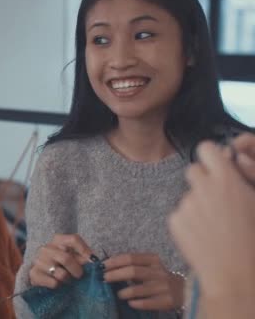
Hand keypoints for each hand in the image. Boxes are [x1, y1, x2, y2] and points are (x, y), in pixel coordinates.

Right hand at [29, 234, 93, 288]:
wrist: (40, 271)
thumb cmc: (60, 261)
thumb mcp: (71, 255)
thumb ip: (82, 257)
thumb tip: (94, 262)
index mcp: (57, 239)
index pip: (74, 239)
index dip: (86, 251)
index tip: (93, 262)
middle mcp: (46, 248)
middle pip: (67, 259)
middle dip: (77, 270)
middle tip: (80, 275)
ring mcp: (38, 260)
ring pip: (61, 274)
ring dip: (68, 280)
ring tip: (67, 279)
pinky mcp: (34, 274)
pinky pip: (53, 283)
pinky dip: (59, 285)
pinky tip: (57, 282)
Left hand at [103, 253, 183, 310]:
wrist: (185, 291)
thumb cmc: (159, 277)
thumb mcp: (149, 266)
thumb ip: (132, 265)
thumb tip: (107, 266)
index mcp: (153, 260)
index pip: (130, 258)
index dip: (114, 261)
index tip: (102, 266)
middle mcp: (159, 272)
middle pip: (132, 271)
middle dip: (115, 275)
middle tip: (104, 279)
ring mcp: (164, 287)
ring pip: (138, 289)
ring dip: (124, 292)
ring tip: (118, 294)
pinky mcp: (167, 301)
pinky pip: (147, 303)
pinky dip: (136, 303)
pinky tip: (130, 303)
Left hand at [169, 141, 254, 298]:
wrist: (235, 274)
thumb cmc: (253, 238)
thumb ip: (241, 177)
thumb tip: (231, 158)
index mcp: (226, 179)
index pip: (206, 148)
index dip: (211, 156)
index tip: (216, 165)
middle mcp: (203, 187)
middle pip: (193, 170)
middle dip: (203, 180)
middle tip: (216, 199)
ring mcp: (186, 204)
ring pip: (188, 195)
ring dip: (197, 204)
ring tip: (215, 225)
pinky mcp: (174, 220)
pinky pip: (180, 214)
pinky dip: (188, 222)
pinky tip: (203, 236)